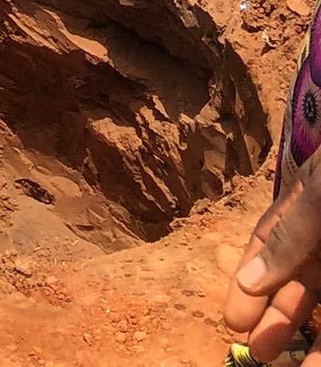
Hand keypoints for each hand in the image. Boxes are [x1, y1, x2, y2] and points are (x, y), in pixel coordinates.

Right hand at [225, 150, 320, 360]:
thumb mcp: (319, 195)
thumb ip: (287, 238)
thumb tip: (248, 279)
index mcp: (308, 210)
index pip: (270, 247)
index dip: (250, 283)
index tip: (233, 319)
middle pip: (299, 286)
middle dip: (278, 319)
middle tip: (258, 353)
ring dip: (316, 344)